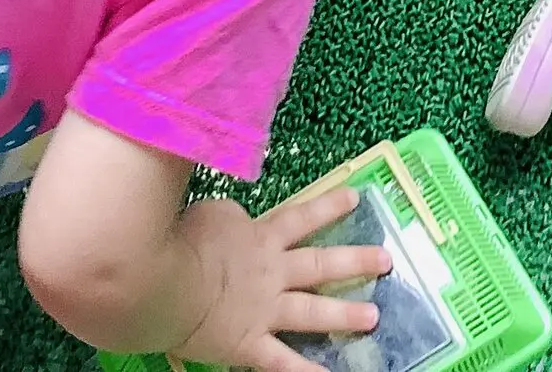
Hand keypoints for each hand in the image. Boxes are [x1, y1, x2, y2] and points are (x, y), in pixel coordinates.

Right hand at [172, 188, 388, 371]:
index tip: (355, 197)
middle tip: (386, 260)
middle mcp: (271, 272)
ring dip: (343, 314)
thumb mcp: (211, 210)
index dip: (328, 206)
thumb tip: (238, 219)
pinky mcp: (249, 344)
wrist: (165, 280)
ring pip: (311, 311)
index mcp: (259, 236)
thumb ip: (230, 215)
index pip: (299, 216)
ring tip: (372, 317)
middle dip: (354, 261)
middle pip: (318, 263)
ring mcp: (264, 310)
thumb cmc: (182, 239)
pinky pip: (282, 362)